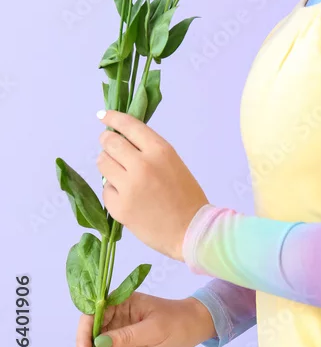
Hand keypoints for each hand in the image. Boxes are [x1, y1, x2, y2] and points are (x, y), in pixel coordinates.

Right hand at [72, 292, 216, 346]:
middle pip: (89, 336)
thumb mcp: (154, 329)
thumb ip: (127, 336)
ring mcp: (116, 332)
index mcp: (120, 301)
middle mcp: (113, 315)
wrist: (193, 328)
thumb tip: (98, 343)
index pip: (92, 316)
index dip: (84, 337)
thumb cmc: (178, 321)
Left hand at [96, 108, 208, 260]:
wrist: (192, 231)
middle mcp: (142, 164)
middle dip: (106, 142)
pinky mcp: (119, 207)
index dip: (112, 118)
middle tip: (109, 147)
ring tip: (121, 175)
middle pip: (109, 142)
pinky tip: (127, 197)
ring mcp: (128, 186)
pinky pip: (105, 189)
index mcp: (160, 150)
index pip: (129, 125)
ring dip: (107, 165)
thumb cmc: (186, 196)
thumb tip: (121, 139)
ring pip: (102, 163)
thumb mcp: (172, 162)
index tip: (103, 116)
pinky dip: (113, 190)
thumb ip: (149, 150)